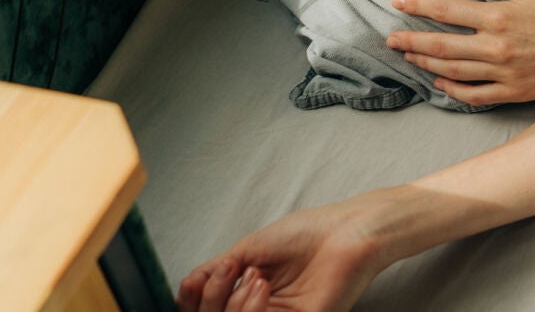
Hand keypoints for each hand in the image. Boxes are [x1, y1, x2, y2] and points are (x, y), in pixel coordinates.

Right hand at [175, 197, 388, 311]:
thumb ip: (216, 270)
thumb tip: (186, 285)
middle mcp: (264, 311)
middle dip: (212, 299)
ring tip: (254, 276)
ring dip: (231, 304)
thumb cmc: (309, 232)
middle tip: (232, 270)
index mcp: (251, 295)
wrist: (348, 230)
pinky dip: (248, 310)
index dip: (194, 302)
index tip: (202, 278)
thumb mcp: (251, 248)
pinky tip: (260, 286)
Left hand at [388, 0, 534, 105]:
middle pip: (441, 45)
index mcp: (500, 17)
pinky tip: (440, 82)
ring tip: (408, 56)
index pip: (447, 10)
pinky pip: (474, 96)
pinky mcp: (514, 92)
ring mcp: (503, 74)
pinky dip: (453, 90)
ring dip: (426, 62)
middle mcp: (496, 49)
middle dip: (411, 39)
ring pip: (452, 71)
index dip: (418, 5)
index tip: (397, 1)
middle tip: (390, 37)